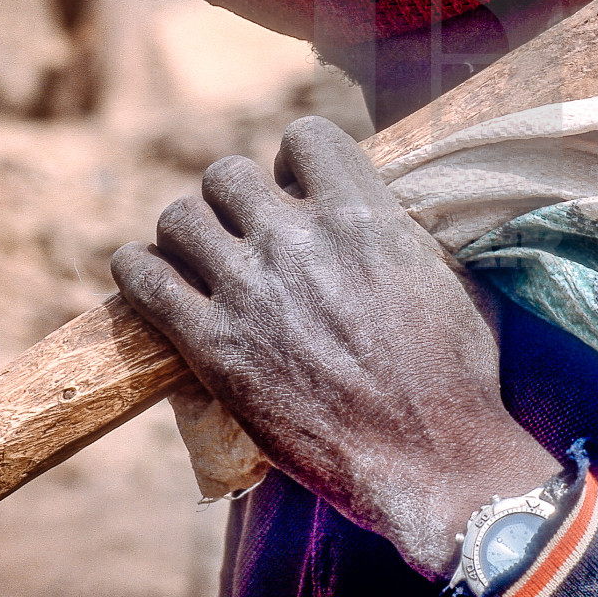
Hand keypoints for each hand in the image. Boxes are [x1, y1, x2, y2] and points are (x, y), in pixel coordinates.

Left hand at [111, 117, 557, 577]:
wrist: (431, 460)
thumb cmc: (458, 377)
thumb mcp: (451, 277)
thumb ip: (404, 233)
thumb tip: (386, 212)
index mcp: (361, 212)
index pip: (303, 137)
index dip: (296, 163)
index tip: (297, 192)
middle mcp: (297, 239)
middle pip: (227, 174)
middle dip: (235, 199)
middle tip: (246, 234)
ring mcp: (249, 290)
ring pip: (179, 218)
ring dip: (188, 233)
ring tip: (200, 259)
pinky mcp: (212, 347)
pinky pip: (145, 280)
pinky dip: (139, 270)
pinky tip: (148, 275)